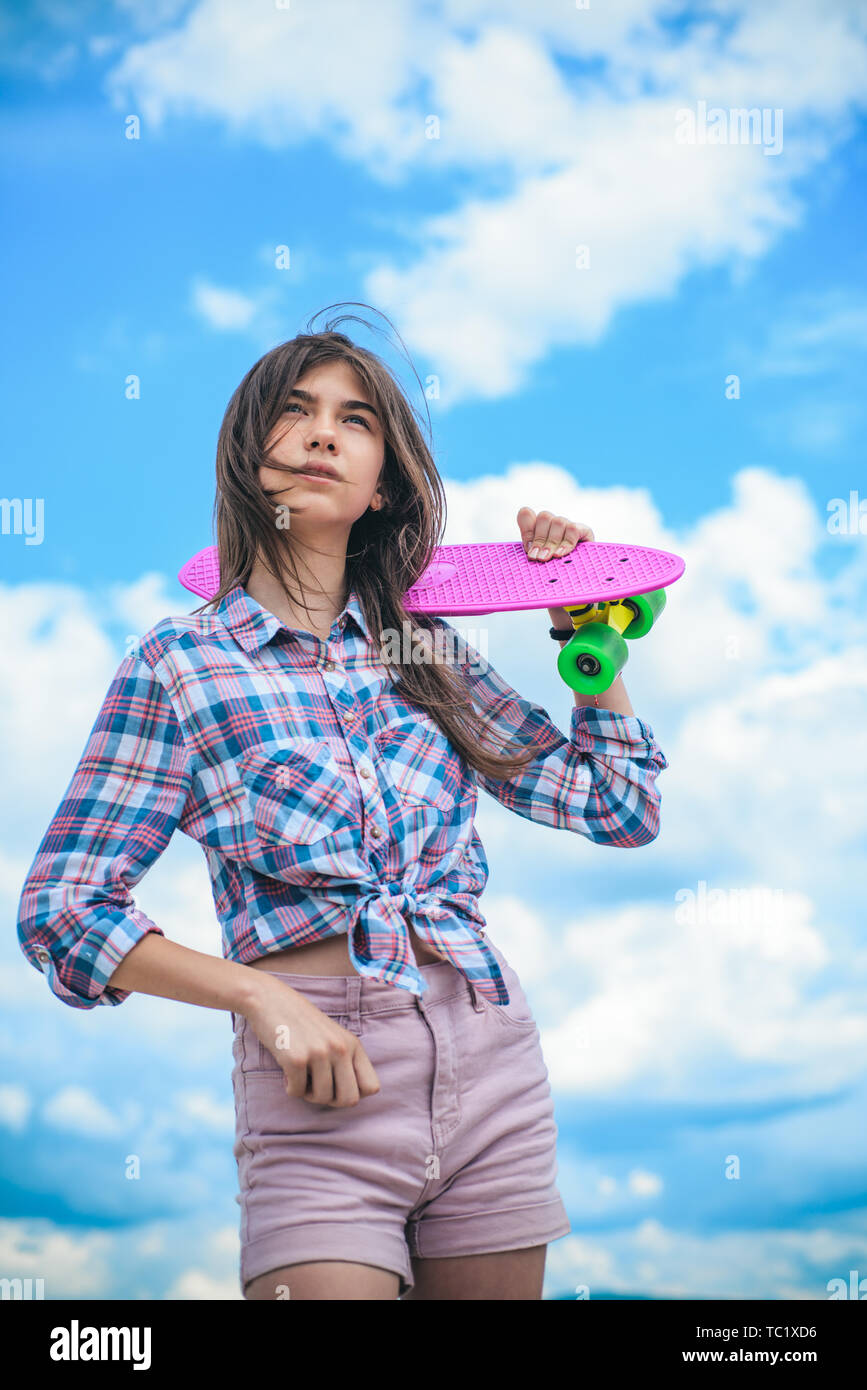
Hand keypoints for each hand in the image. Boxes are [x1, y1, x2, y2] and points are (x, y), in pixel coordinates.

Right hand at [243, 973, 380, 1107]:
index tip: (335, 1085)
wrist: (270, 1000)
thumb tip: (352, 1098)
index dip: (353, 1093)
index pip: (371, 1087)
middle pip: (349, 1100)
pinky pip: (297, 1093)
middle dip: (331, 1100)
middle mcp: (341, 1048)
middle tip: (316, 1087)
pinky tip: (286, 1070)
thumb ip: (346, 1060)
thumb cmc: (301, 1022)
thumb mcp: (333, 1036)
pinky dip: (290, 1087)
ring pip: (322, 1098)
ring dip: (307, 1093)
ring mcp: (319, 1053)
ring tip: (299, 1075)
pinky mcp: (296, 1058)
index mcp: (353, 1044)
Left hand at [516, 507, 594, 627]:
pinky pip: (575, 529)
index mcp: (538, 531)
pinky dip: (567, 542)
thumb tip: (514, 563)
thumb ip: (527, 560)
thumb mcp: (536, 570)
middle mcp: (553, 526)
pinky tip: (561, 554)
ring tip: (549, 558)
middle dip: (539, 539)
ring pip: (558, 521)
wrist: (575, 594)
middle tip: (537, 558)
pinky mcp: (584, 533)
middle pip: (544, 517)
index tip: (527, 548)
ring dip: (552, 541)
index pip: (527, 515)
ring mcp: (569, 528)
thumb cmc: (552, 581)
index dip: (526, 527)